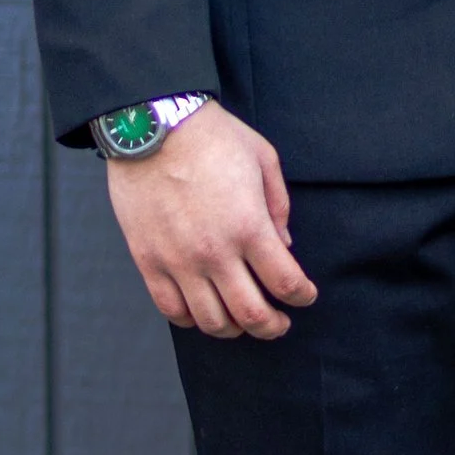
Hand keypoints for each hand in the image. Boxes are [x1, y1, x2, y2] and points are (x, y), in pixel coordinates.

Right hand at [105, 105, 316, 339]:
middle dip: (273, 326)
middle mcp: (214, 251)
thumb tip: (284, 246)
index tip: (305, 296)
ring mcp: (178, 260)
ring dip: (234, 329)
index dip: (302, 296)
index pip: (285, 283)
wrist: (150, 125)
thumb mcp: (263, 159)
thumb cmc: (211, 136)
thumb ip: (279, 206)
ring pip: (211, 321)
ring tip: (241, 322)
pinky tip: (203, 311)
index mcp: (248, 225)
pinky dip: (191, 320)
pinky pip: (171, 309)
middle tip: (279, 324)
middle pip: (251, 314)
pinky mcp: (148, 261)